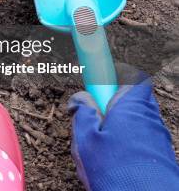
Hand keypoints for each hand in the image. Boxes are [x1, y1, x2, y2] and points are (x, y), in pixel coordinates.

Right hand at [69, 66, 178, 190]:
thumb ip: (82, 113)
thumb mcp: (86, 138)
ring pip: (135, 121)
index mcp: (131, 105)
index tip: (98, 78)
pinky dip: (127, 143)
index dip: (116, 74)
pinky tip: (112, 160)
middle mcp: (149, 116)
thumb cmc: (114, 168)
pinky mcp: (161, 154)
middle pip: (132, 99)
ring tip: (100, 145)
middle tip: (93, 118)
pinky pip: (141, 139)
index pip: (133, 76)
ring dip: (118, 126)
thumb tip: (80, 100)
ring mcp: (158, 136)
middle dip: (112, 104)